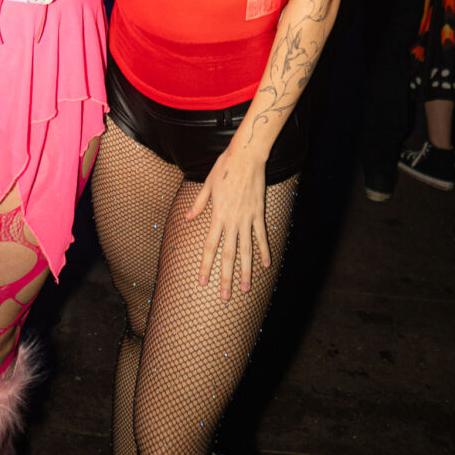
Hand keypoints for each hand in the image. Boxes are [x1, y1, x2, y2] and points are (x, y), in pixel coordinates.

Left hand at [186, 139, 269, 300]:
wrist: (246, 157)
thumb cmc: (224, 168)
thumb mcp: (207, 184)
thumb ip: (199, 204)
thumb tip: (187, 218)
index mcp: (217, 215)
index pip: (210, 247)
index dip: (206, 266)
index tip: (203, 281)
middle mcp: (232, 221)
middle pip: (228, 255)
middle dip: (226, 277)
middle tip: (225, 296)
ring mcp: (247, 219)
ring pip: (246, 251)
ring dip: (246, 271)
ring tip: (245, 289)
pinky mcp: (259, 213)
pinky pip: (261, 236)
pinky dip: (264, 251)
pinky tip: (266, 266)